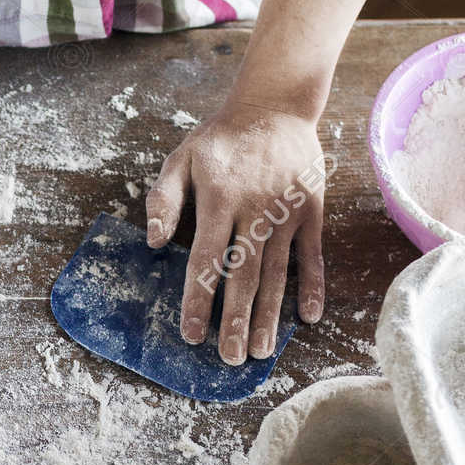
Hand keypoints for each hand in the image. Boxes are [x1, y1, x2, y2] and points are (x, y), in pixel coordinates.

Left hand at [147, 102, 328, 363]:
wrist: (276, 106)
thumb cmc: (221, 139)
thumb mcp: (182, 158)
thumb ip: (165, 199)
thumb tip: (153, 242)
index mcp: (220, 200)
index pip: (206, 259)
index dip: (198, 299)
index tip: (191, 334)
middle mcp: (255, 210)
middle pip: (244, 274)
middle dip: (237, 320)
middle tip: (231, 358)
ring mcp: (286, 213)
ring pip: (277, 272)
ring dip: (271, 314)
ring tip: (263, 351)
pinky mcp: (311, 211)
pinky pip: (311, 254)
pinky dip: (311, 286)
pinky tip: (308, 317)